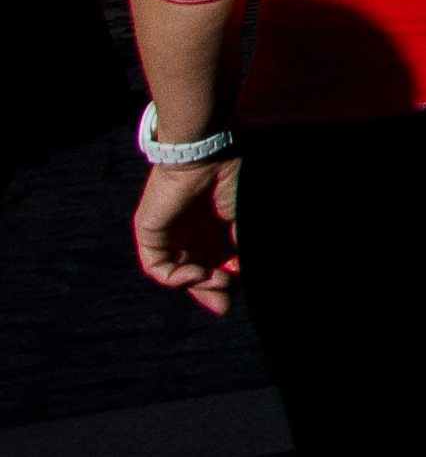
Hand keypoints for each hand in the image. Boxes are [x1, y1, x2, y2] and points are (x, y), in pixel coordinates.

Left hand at [133, 157, 241, 314]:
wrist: (206, 152)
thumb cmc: (230, 175)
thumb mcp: (242, 215)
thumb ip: (242, 242)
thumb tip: (246, 271)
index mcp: (209, 223)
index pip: (213, 261)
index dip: (226, 279)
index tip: (240, 286)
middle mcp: (187, 230)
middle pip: (196, 271)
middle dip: (211, 290)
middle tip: (224, 303)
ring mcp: (168, 232)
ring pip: (177, 274)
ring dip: (198, 285)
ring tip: (216, 281)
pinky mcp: (149, 232)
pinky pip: (158, 268)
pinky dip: (176, 279)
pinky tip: (197, 273)